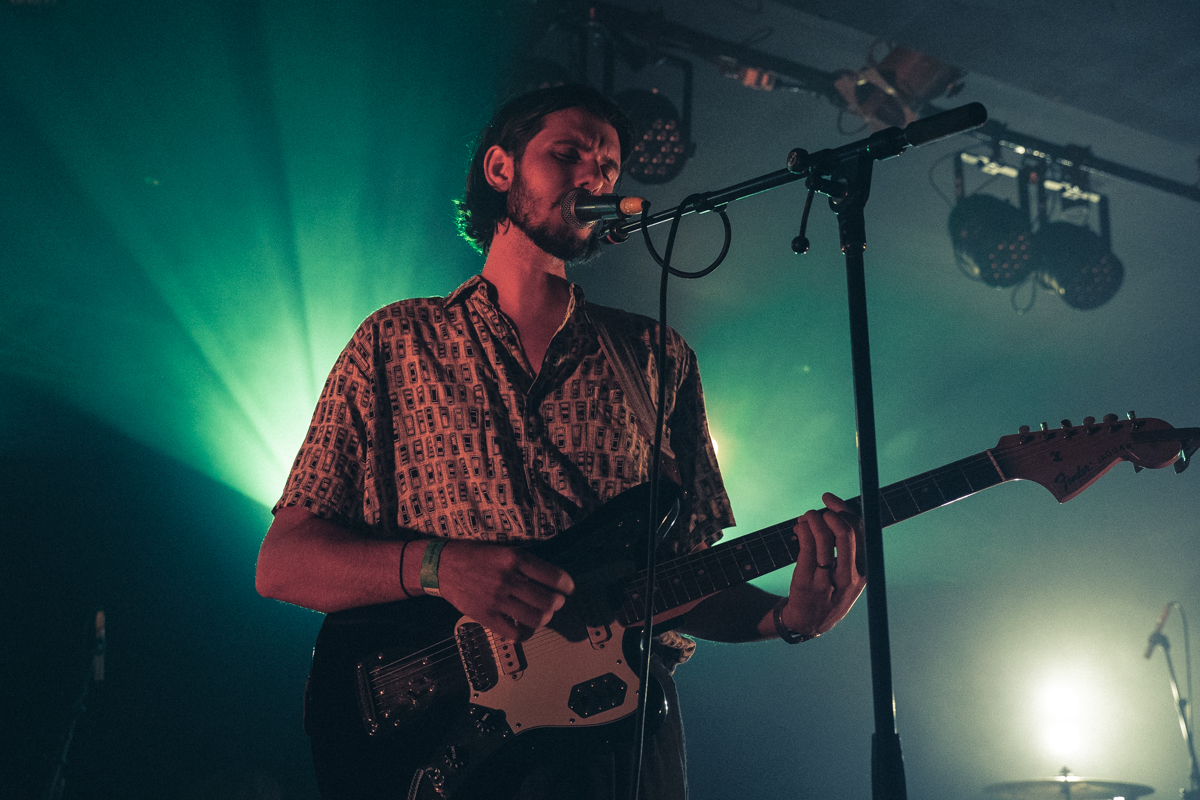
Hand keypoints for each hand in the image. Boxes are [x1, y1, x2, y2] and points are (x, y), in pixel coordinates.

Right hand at [434, 541, 574, 640]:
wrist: (441, 566)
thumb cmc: (473, 555)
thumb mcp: (503, 549)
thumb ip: (525, 563)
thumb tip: (551, 580)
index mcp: (515, 559)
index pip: (554, 577)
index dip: (567, 586)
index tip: (568, 589)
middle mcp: (508, 579)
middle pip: (548, 601)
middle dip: (558, 604)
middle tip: (556, 602)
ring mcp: (497, 600)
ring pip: (536, 619)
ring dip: (545, 618)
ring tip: (542, 614)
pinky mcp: (486, 616)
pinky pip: (515, 634)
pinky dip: (525, 633)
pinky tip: (524, 626)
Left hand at [781, 493, 865, 636]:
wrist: (809, 622)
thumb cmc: (829, 591)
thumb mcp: (848, 575)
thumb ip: (848, 548)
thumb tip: (837, 511)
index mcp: (863, 571)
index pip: (860, 533)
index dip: (844, 510)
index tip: (829, 499)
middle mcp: (849, 576)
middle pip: (845, 533)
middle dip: (829, 513)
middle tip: (817, 510)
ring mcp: (828, 580)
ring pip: (824, 538)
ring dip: (812, 519)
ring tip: (805, 518)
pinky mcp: (807, 581)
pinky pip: (806, 547)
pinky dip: (802, 531)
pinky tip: (799, 528)